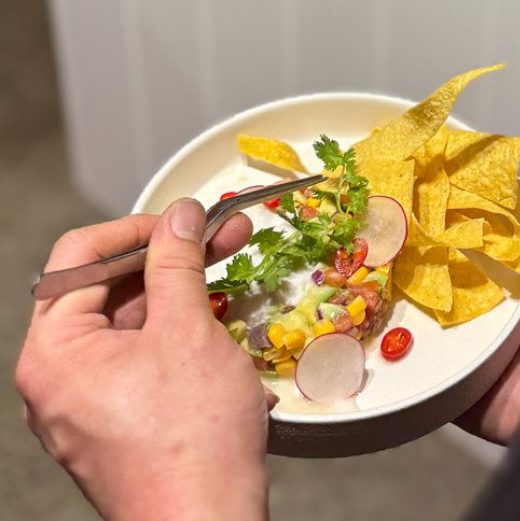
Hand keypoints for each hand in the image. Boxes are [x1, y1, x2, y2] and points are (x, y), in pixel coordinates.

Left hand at [15, 199, 271, 520]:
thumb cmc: (193, 437)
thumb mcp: (187, 331)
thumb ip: (177, 264)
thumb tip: (181, 216)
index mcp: (54, 350)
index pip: (81, 258)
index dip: (137, 229)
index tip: (184, 220)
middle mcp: (58, 376)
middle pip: (109, 292)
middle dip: (169, 262)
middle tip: (221, 238)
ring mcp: (87, 401)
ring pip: (132, 327)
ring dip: (180, 297)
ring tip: (228, 275)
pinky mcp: (118, 420)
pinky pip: (142, 360)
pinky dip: (177, 336)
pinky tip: (217, 322)